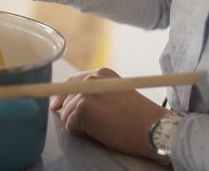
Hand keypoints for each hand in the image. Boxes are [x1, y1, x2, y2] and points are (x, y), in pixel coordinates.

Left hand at [50, 67, 170, 159]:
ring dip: (80, 125)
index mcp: (101, 74)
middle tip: (91, 123)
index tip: (57, 105)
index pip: (73, 82)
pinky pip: (70, 126)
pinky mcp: (83, 109)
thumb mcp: (117, 94)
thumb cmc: (139, 118)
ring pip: (67, 114)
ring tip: (102, 128)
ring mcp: (86, 93)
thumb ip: (97, 93)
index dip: (64, 96)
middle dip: (71, 112)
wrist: (152, 128)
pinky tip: (99, 132)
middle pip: (65, 97)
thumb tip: (71, 103)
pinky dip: (82, 133)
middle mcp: (92, 79)